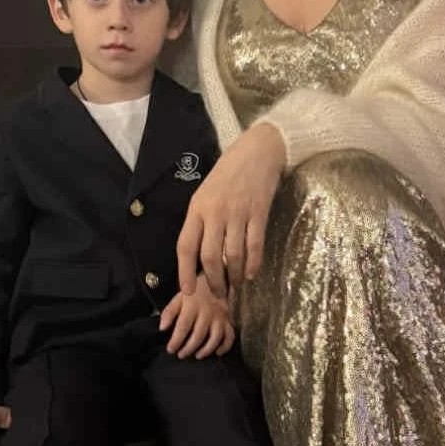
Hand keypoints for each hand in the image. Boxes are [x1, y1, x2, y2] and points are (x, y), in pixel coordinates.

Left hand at [158, 276, 234, 358]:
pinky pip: (230, 335)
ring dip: (206, 350)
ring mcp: (220, 317)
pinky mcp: (229, 320)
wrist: (216, 278)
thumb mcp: (179, 297)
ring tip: (197, 356)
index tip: (170, 350)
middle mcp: (207, 313)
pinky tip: (218, 352)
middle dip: (189, 348)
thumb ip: (169, 312)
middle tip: (181, 355)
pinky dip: (225, 346)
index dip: (176, 340)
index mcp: (192, 306)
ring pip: (215, 337)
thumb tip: (162, 328)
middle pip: (198, 335)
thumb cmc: (195, 291)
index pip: (183, 326)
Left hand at [176, 122, 285, 298]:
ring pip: (233, 255)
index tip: (186, 292)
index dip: (184, 272)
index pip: (186, 246)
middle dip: (213, 281)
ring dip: (234, 277)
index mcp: (197, 208)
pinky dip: (253, 265)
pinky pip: (255, 246)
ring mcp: (238, 213)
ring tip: (234, 286)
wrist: (257, 151)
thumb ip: (201, 222)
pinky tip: (251, 274)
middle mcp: (215, 212)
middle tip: (217, 294)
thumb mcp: (206, 194)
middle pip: (210, 257)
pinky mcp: (259, 213)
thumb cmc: (228, 174)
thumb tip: (198, 256)